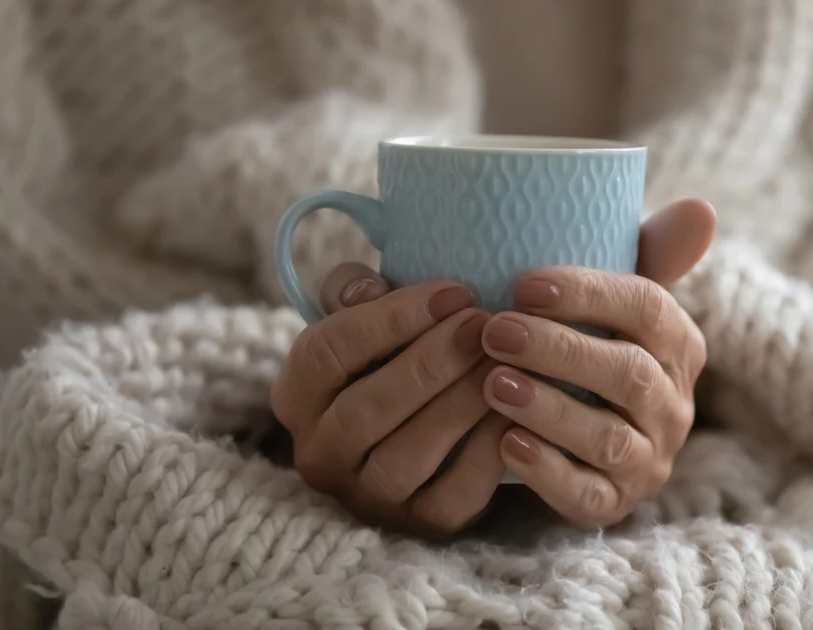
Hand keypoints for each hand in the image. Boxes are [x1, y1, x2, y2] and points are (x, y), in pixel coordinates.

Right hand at [271, 264, 508, 538]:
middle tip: (483, 325)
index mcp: (297, 396)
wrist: (426, 423)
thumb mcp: (364, 315)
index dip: (391, 319)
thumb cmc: (392, 354)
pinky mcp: (421, 524)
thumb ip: (354, 290)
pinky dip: (487, 450)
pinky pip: (455, 494)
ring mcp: (367, 497)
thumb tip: (367, 288)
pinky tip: (515, 410)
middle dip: (431, 362)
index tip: (453, 292)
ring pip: (407, 457)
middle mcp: (320, 454)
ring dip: (460, 404)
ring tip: (502, 362)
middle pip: (366, 409)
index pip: (327, 353)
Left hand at [480, 199, 715, 527]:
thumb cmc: (591, 344)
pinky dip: (546, 471)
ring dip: (549, 408)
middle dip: (559, 350)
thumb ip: (651, 252)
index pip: (647, 309)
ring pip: (608, 438)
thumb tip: (701, 208)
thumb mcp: (614, 299)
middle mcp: (673, 404)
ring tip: (491, 383)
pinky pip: (587, 496)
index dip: (588, 294)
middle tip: (494, 330)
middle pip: (627, 374)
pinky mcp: (614, 502)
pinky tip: (503, 443)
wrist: (578, 432)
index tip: (524, 283)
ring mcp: (648, 458)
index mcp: (677, 343)